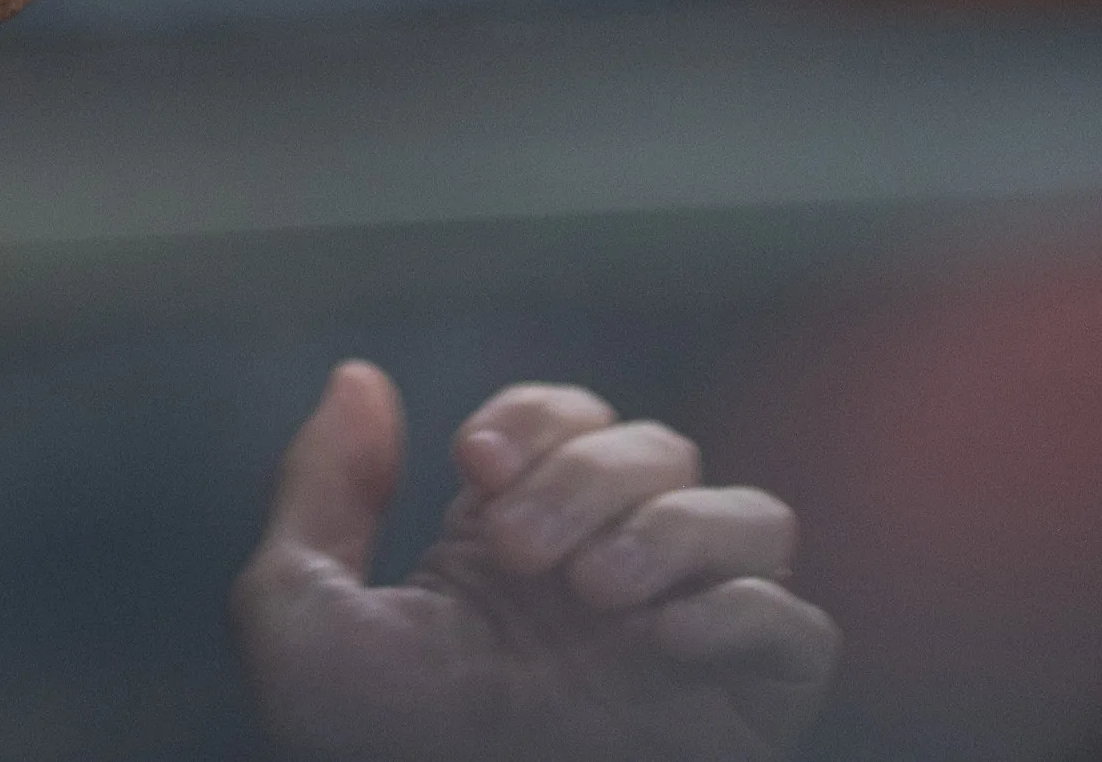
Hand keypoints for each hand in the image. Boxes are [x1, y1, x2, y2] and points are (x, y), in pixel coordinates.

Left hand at [231, 364, 837, 761]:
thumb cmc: (366, 753)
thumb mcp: (301, 616)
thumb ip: (322, 491)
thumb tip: (359, 377)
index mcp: (517, 550)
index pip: (575, 420)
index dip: (538, 416)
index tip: (477, 463)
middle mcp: (610, 581)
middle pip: (662, 448)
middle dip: (588, 474)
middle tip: (522, 555)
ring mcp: (684, 642)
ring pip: (754, 516)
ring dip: (673, 527)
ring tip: (596, 595)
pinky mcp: (743, 713)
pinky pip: (800, 629)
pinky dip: (744, 610)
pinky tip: (661, 639)